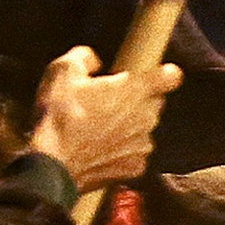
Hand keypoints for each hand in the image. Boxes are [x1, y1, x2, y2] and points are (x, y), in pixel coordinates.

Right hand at [29, 52, 176, 189]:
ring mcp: (142, 144)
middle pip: (154, 103)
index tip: (153, 76)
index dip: (162, 74)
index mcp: (135, 89)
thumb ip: (84, 57)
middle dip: (137, 101)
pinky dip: (121, 151)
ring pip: (144, 129)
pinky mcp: (134, 167)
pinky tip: (99, 148)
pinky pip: (134, 153)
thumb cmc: (60, 116)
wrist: (53, 162)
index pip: (171, 76)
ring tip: (98, 128)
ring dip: (128, 127)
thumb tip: (92, 61)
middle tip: (108, 101)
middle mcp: (146, 116)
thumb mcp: (64, 70)